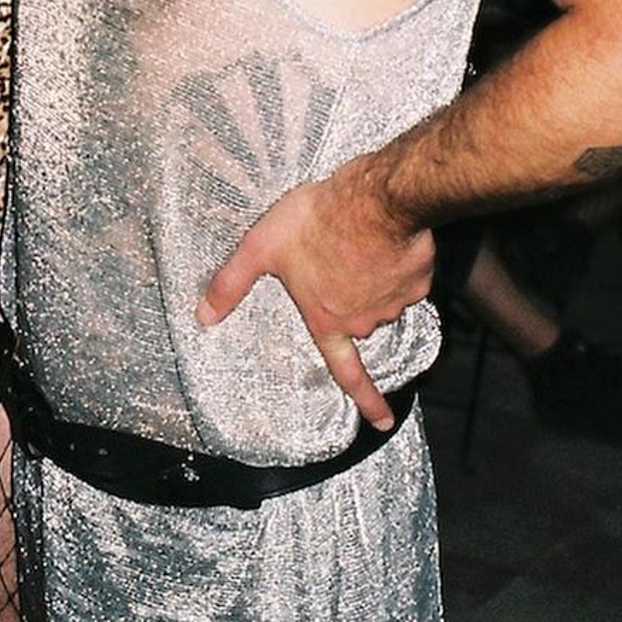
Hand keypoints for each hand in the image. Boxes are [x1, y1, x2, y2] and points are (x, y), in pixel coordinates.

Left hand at [196, 165, 434, 431]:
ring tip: (353, 240)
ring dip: (370, 276)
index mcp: (328, 320)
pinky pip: (405, 276)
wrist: (374, 199)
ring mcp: (394, 301)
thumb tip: (203, 317)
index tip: (382, 422)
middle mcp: (363, 320)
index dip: (367, 401)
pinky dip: (393, 261)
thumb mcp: (260, 248)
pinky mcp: (418, 278)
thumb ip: (231, 284)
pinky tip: (380, 237)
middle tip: (336, 260)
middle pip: (358, 319)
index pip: (349, 373)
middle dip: (351, 298)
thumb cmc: (315, 222)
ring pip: (381, 295)